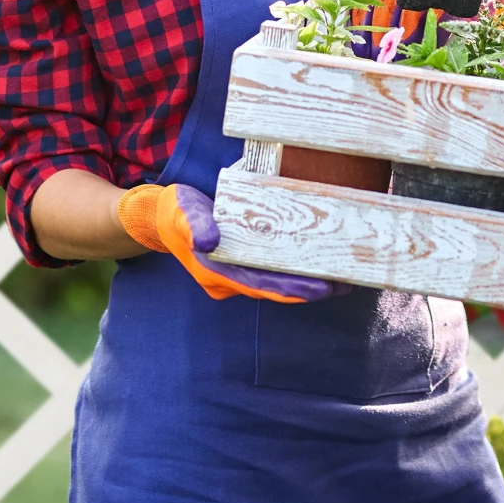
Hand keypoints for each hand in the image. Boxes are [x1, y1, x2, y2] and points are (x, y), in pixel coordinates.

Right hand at [117, 183, 342, 302]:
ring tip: (340, 279)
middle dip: (308, 289)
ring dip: (305, 283)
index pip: (263, 286)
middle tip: (345, 284)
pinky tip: (316, 262)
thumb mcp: (182, 214)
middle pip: (275, 289)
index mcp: (218, 273)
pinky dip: (294, 271)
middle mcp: (229, 280)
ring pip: (276, 283)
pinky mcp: (240, 262)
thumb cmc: (174, 213)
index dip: (293, 289)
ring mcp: (235, 274)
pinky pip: (271, 271)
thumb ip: (196, 226)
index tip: (322, 288)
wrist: (159, 217)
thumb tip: (208, 241)